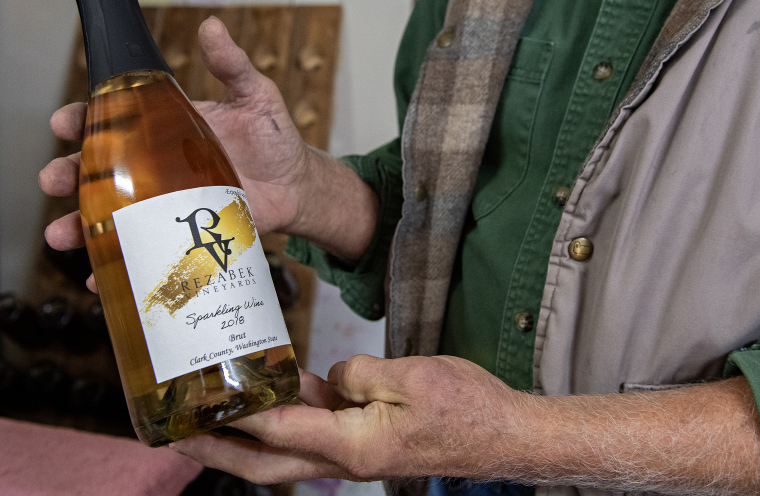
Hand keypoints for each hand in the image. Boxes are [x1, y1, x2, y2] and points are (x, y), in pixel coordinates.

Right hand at [39, 17, 378, 290]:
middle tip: (55, 179)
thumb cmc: (275, 140)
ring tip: (63, 234)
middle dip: (68, 174)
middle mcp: (157, 166)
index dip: (83, 119)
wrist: (298, 187)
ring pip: (110, 212)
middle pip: (98, 169)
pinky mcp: (181, 235)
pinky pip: (143, 249)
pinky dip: (120, 264)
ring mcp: (166, 203)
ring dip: (80, 224)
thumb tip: (211, 27)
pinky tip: (103, 277)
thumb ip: (233, 65)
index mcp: (166, 128)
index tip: (65, 122)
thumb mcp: (256, 96)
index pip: (113, 119)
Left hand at [170, 355, 530, 484]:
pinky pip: (316, 433)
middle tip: (177, 438)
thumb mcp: (412, 377)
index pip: (281, 429)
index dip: (237, 416)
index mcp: (355, 445)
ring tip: (209, 418)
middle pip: (267, 464)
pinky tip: (274, 392)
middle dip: (219, 453)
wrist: (503, 434)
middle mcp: (347, 457)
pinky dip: (287, 419)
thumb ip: (360, 375)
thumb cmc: (466, 408)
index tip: (195, 408)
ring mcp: (356, 452)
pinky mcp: (366, 440)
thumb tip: (330, 377)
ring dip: (246, 440)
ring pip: (287, 452)